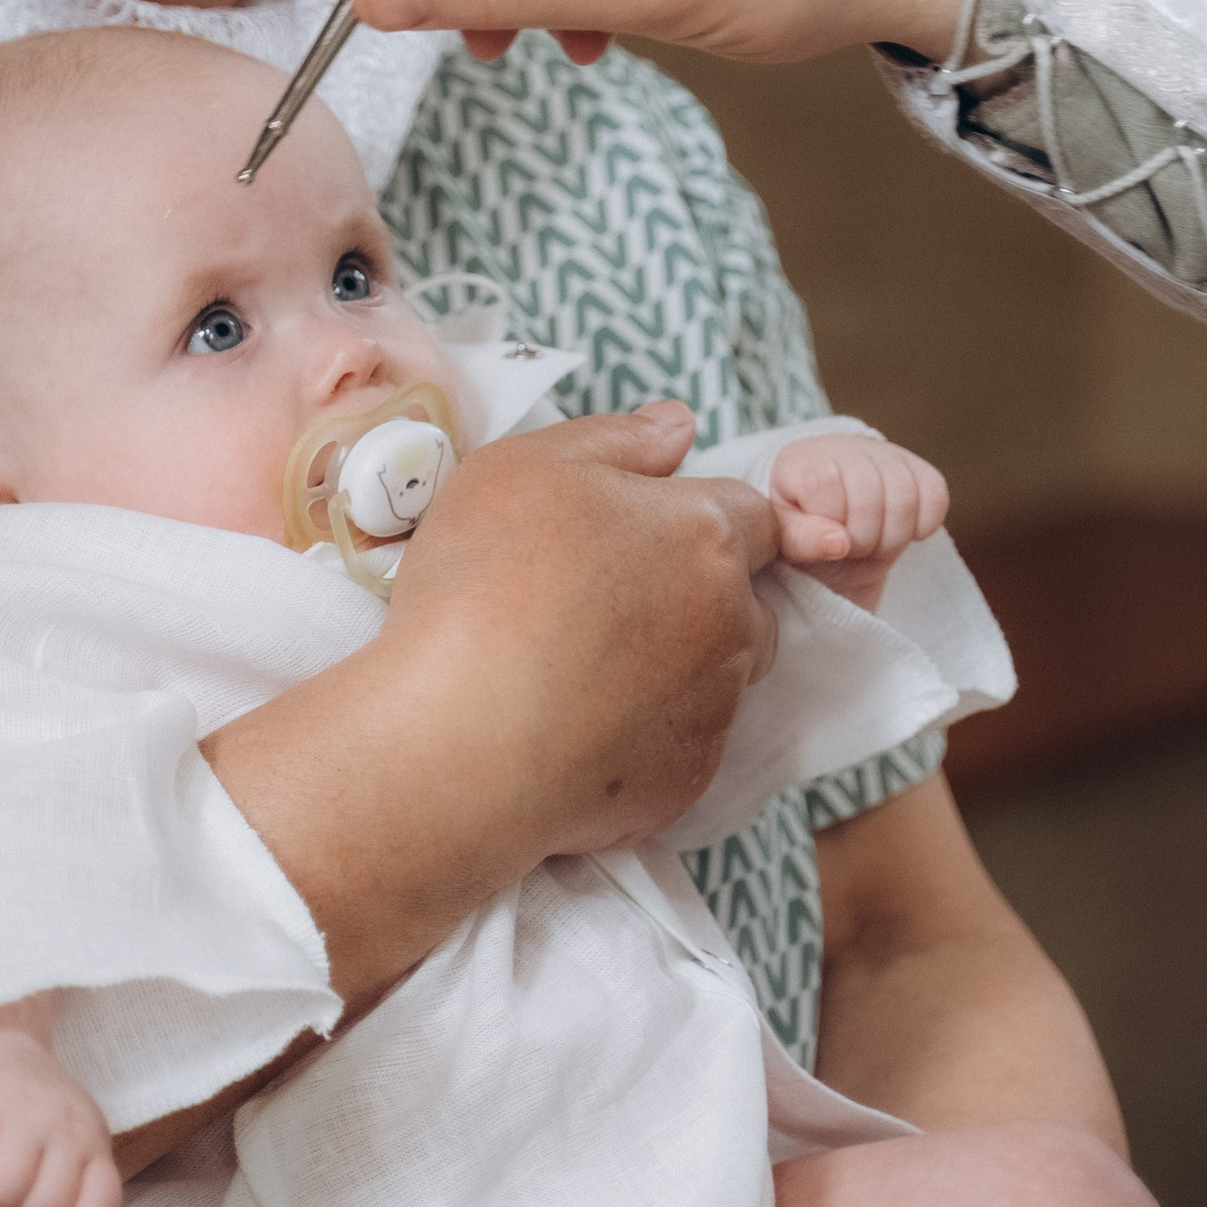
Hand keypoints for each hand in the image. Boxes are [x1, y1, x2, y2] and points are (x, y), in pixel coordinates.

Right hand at [382, 402, 782, 871]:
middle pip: (746, 598)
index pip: (752, 513)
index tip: (647, 536)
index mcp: (704, 534)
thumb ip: (617, 437)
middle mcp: (731, 620)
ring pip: (720, 672)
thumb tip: (680, 426)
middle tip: (604, 602)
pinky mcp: (687, 779)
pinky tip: (575, 726)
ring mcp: (714, 707)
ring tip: (584, 667)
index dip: (699, 517)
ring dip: (676, 663)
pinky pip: (683, 743)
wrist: (453, 743)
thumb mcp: (528, 466)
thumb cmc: (483, 585)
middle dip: (698, 594)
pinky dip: (646, 732)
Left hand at [770, 434, 949, 592]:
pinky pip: (936, 496)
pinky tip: (902, 533)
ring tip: (872, 544)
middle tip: (850, 549)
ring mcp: (884, 453)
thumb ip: (800, 540)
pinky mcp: (918, 467)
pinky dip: (924, 525)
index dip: (829, 526)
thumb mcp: (785, 540)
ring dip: (892, 539)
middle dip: (861, 541)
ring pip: (906, 499)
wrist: (831, 523)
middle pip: (869, 499)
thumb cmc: (803, 533)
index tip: (823, 540)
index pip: (823, 484)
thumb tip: (839, 542)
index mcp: (800, 460)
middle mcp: (843, 447)